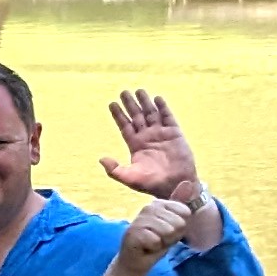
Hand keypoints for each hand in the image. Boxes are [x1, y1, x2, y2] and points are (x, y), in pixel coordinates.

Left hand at [100, 89, 201, 208]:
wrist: (175, 185)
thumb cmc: (152, 184)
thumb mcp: (130, 178)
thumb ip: (114, 170)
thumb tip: (101, 159)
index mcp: (135, 145)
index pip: (125, 126)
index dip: (118, 115)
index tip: (112, 103)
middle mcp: (147, 137)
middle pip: (137, 116)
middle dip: (130, 104)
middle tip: (123, 92)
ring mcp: (161, 134)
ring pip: (151, 114)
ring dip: (145, 102)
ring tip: (139, 90)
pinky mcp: (175, 134)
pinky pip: (168, 117)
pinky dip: (163, 108)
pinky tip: (157, 98)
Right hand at [113, 193, 194, 272]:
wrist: (136, 260)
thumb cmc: (156, 241)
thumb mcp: (173, 224)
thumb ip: (181, 205)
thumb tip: (188, 182)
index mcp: (159, 203)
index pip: (186, 213)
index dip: (181, 228)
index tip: (169, 232)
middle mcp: (148, 207)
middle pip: (179, 223)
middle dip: (173, 236)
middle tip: (160, 239)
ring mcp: (139, 219)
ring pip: (168, 231)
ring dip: (163, 243)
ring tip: (153, 243)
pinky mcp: (133, 233)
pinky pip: (156, 241)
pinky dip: (154, 248)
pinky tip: (146, 247)